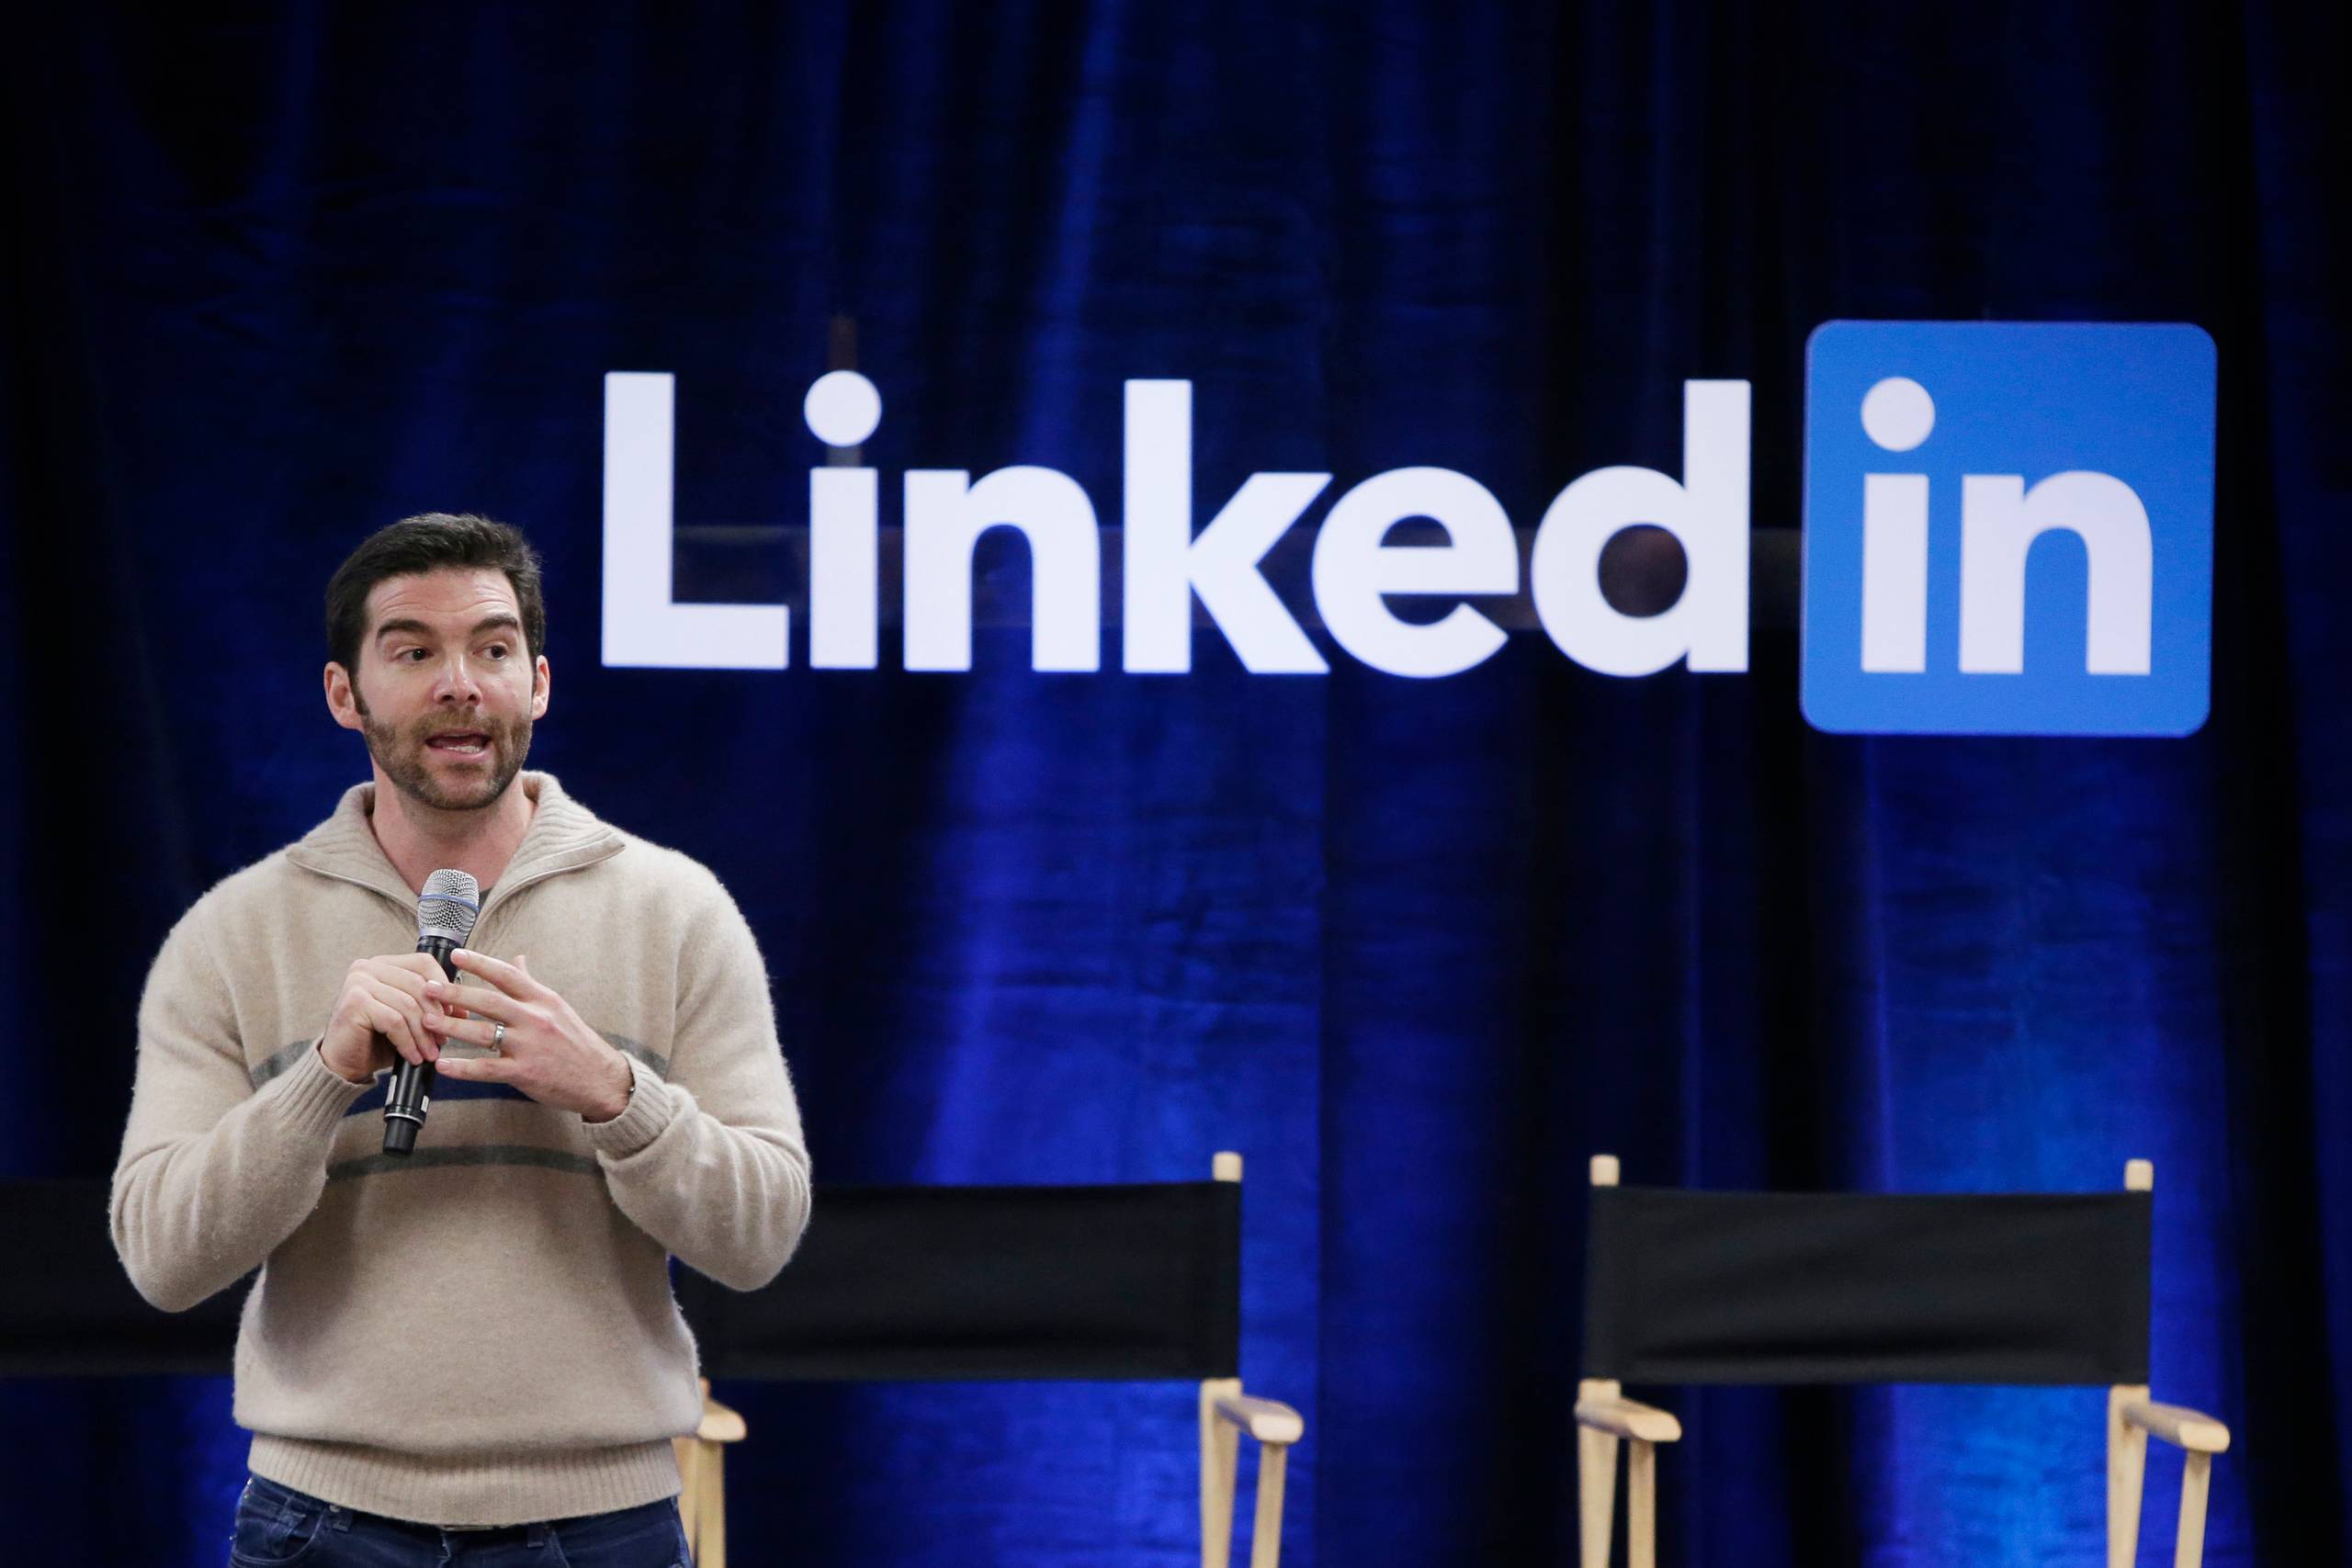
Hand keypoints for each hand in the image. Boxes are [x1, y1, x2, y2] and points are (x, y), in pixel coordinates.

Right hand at [319, 953, 451, 1082]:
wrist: (342, 1064)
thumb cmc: (376, 1040)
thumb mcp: (408, 1019)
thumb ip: (430, 1008)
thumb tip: (463, 1009)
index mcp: (384, 964)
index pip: (423, 963)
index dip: (444, 986)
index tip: (456, 1012)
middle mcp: (368, 967)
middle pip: (418, 985)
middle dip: (436, 1015)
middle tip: (443, 1040)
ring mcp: (359, 982)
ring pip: (408, 1005)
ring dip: (423, 1034)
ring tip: (430, 1053)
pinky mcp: (355, 1002)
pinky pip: (394, 1022)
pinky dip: (408, 1042)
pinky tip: (414, 1057)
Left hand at [421, 950, 634, 1121]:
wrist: (600, 1079)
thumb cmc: (576, 1042)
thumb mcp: (557, 1007)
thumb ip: (531, 984)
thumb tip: (517, 959)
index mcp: (543, 999)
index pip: (507, 974)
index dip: (480, 962)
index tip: (455, 954)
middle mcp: (535, 1018)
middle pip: (489, 1001)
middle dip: (454, 993)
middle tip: (427, 987)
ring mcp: (530, 1045)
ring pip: (483, 1032)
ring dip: (452, 1026)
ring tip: (426, 1021)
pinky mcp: (524, 1072)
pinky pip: (487, 1068)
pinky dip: (462, 1067)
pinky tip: (443, 1065)